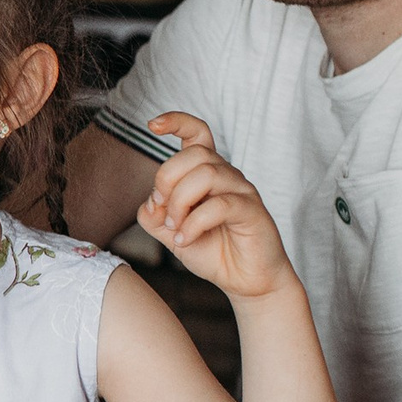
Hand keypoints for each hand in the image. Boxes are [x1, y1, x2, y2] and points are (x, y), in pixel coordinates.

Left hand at [135, 113, 299, 301]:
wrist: (245, 280)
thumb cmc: (213, 250)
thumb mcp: (171, 232)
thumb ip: (153, 214)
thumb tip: (150, 200)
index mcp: (207, 173)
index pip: (197, 133)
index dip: (176, 121)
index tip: (152, 125)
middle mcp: (226, 175)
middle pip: (194, 153)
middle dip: (167, 179)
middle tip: (164, 212)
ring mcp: (242, 190)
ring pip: (206, 174)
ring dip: (180, 203)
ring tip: (176, 230)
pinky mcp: (251, 210)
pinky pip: (219, 205)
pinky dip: (194, 224)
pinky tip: (185, 240)